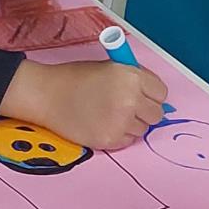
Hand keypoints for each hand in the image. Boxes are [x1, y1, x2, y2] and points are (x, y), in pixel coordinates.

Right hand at [7, 59, 169, 150]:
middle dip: (144, 111)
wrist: (46, 95)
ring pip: (142, 129)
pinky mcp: (110, 140)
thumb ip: (134, 78)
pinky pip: (127, 141)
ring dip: (130, 124)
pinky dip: (118, 135)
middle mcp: (130, 100)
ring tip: (108, 114)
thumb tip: (154, 96)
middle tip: (126, 107)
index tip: (141, 95)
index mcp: (131, 77)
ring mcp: (121, 122)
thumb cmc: (76, 79)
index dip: (150, 94)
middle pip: (156, 114)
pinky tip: (101, 123)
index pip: (162, 93)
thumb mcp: (110, 67)